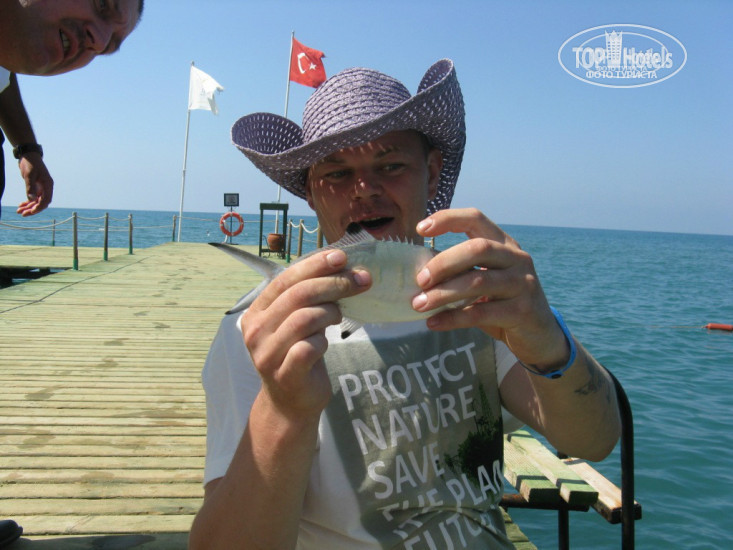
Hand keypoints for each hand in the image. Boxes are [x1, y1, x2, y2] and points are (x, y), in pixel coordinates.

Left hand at [15, 152, 53, 215]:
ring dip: (28, 207)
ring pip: (36, 201)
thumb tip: (31, 200)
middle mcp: (46, 188)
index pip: (46, 200)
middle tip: (22, 214)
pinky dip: (28, 202)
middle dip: (32, 209)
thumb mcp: (29, 175)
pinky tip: (21, 204)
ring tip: (19, 211)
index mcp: (48, 185)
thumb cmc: (30, 163)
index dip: (39, 207)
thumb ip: (30, 187)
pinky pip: (33, 197)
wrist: (29, 155)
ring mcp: (42, 188)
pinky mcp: (36, 187)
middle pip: (41, 203)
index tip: (31, 212)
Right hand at [241, 249, 370, 419]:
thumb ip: (307, 297)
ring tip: (340, 315)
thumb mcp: (297, 321)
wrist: (290, 403)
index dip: (315, 264)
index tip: (342, 256)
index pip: (285, 279)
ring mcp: (267, 354)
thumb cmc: (297, 354)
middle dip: (333, 282)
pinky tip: (327, 341)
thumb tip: (341, 264)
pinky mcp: (285, 375)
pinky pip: (309, 348)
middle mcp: (255, 331)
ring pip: (304, 318)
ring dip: (330, 311)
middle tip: (360, 279)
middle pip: (298, 295)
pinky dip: (324, 340)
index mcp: (256, 312)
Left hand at [413, 208, 568, 368]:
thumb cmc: (502, 303)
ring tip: (419, 305)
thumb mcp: (485, 280)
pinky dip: (453, 318)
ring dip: (443, 293)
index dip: (448, 219)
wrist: (539, 335)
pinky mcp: (522, 311)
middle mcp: (517, 258)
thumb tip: (417, 272)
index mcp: (504, 244)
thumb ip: (461, 271)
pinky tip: (434, 323)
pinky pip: (481, 313)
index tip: (420, 229)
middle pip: (477, 249)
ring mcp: (523, 283)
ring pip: (478, 282)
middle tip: (419, 280)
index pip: (476, 219)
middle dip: (443, 263)